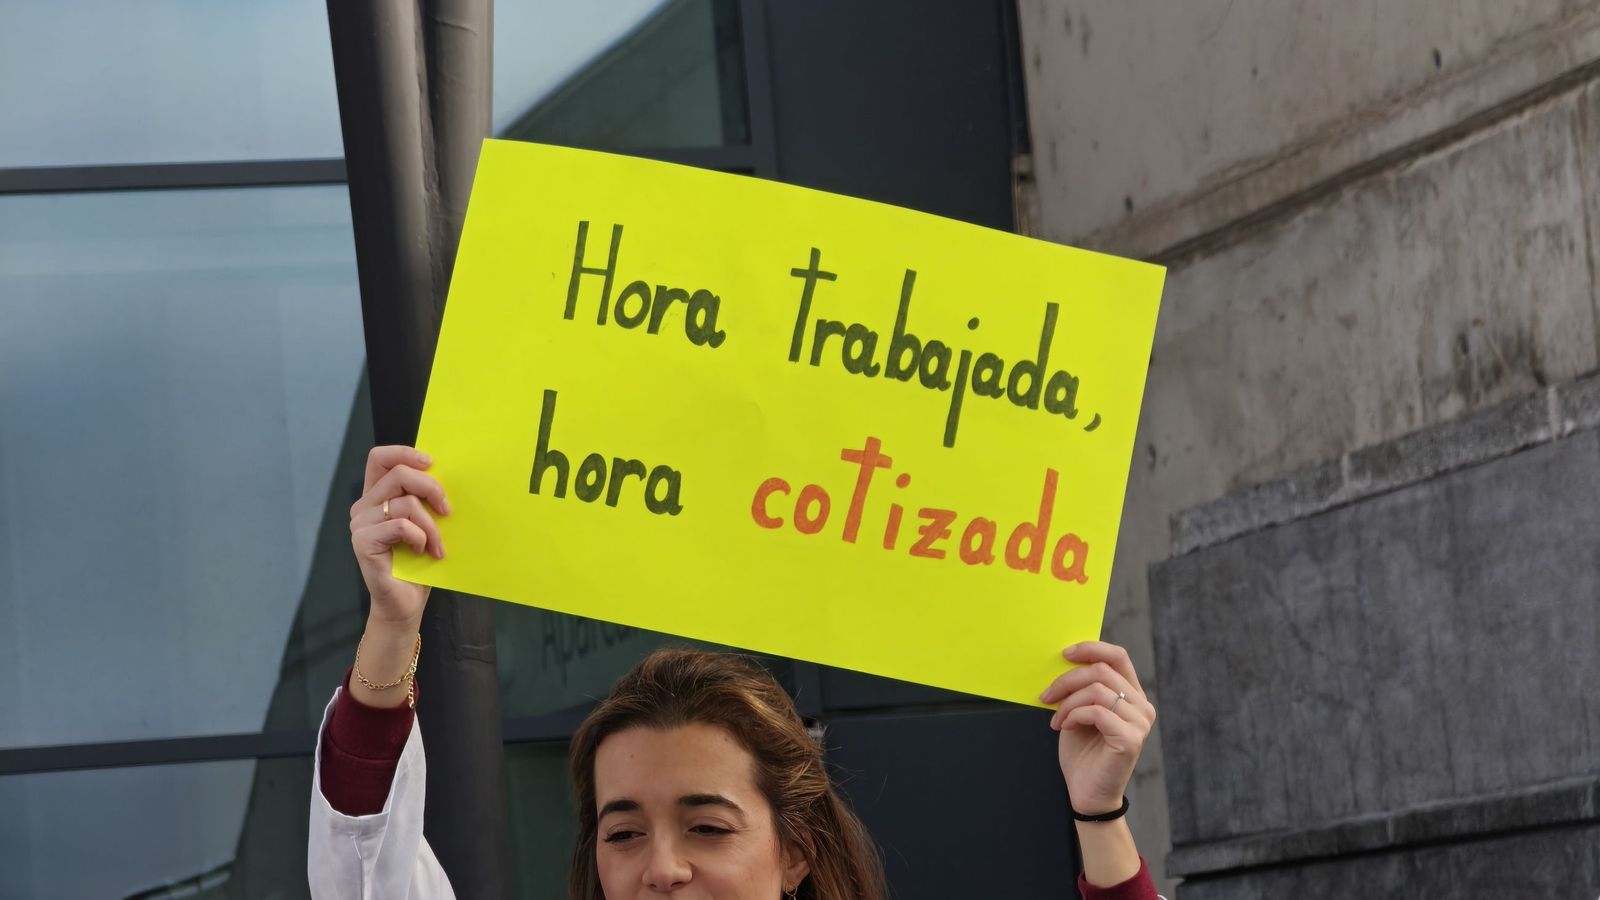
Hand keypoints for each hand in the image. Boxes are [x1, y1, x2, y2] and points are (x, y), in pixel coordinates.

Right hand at [348, 445, 450, 630]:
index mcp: (376, 496)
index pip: (379, 458)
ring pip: (405, 503)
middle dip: (431, 488)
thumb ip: (424, 498)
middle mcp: (363, 506)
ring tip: (438, 545)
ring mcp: (360, 524)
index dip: (405, 452)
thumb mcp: (426, 522)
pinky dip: (420, 537)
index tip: (432, 463)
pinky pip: (400, 525)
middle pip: (398, 474)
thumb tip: (444, 473)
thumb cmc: (418, 563)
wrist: (405, 603)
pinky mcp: (363, 542)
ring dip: (432, 525)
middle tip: (447, 510)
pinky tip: (423, 552)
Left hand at [1041, 641, 1154, 815]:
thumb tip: (1063, 660)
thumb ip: (1081, 688)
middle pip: (1103, 670)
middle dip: (1067, 680)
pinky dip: (1074, 715)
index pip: (1118, 656)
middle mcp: (1142, 706)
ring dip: (1068, 702)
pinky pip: (1097, 712)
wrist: (1086, 793)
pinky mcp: (1130, 739)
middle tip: (1046, 695)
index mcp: (1132, 694)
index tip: (1064, 654)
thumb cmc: (1083, 752)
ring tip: (1057, 719)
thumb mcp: (1078, 711)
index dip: (1092, 648)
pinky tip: (1064, 727)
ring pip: (1098, 690)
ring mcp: (1140, 723)